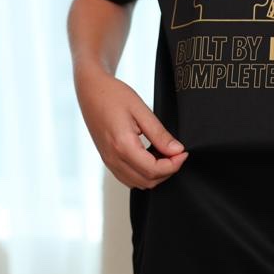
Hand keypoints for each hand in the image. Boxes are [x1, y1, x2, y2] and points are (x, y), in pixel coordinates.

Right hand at [74, 64, 188, 189]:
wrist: (91, 90)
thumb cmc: (112, 95)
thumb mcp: (141, 110)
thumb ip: (159, 134)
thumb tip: (176, 150)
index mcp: (122, 145)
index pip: (154, 170)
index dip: (174, 165)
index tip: (183, 153)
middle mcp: (113, 158)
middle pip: (147, 181)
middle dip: (167, 171)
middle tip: (177, 153)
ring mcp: (108, 160)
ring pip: (137, 183)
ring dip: (155, 174)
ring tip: (165, 155)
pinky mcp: (107, 159)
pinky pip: (128, 177)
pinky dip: (143, 173)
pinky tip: (150, 157)